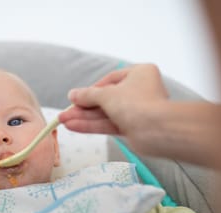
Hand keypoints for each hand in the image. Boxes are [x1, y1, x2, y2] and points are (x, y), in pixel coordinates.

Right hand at [60, 64, 220, 166]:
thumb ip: (88, 95)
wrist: (157, 131)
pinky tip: (74, 127)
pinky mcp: (133, 128)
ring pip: (106, 113)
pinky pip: (110, 124)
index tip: (76, 98)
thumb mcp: (107, 95)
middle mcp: (140, 90)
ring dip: (85, 118)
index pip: (110, 79)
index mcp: (140, 73)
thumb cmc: (136, 103)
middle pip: (106, 98)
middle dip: (84, 107)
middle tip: (65, 114)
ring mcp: (137, 111)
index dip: (91, 89)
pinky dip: (93, 126)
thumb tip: (72, 94)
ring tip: (63, 122)